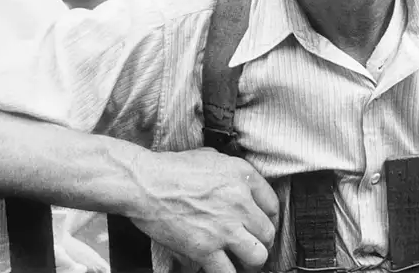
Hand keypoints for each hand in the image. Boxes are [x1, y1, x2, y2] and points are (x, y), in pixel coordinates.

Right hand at [128, 148, 278, 272]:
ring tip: (243, 261)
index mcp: (242, 176)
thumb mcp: (211, 156)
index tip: (264, 226)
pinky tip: (223, 268)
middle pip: (269, 233)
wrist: (145, 184)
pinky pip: (228, 272)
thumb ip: (230, 170)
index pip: (273, 204)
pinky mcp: (205, 249)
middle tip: (253, 245)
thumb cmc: (171, 169)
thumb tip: (237, 182)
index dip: (271, 219)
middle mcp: (239, 202)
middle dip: (262, 242)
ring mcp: (224, 228)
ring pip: (257, 256)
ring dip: (251, 261)